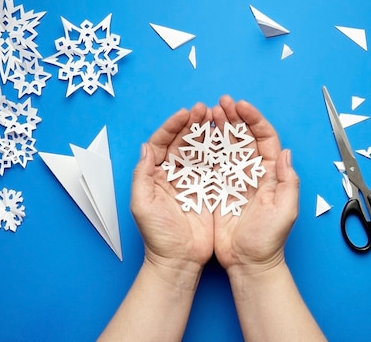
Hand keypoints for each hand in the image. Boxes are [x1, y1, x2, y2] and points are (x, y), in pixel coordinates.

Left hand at [131, 103, 213, 277]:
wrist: (179, 260)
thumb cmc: (157, 236)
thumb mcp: (142, 204)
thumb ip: (142, 175)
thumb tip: (146, 147)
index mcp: (156, 174)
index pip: (162, 142)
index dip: (172, 126)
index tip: (184, 114)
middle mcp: (174, 173)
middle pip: (183, 141)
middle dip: (192, 123)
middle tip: (204, 110)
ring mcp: (193, 180)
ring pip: (201, 149)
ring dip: (208, 132)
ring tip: (217, 116)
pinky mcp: (210, 189)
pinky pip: (216, 165)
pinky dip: (221, 150)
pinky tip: (228, 137)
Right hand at [212, 96, 298, 274]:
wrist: (248, 262)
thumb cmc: (269, 239)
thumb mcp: (285, 211)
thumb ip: (288, 181)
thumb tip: (285, 152)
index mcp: (270, 173)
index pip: (264, 138)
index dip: (254, 120)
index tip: (241, 106)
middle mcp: (252, 172)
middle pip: (243, 137)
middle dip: (233, 117)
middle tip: (220, 103)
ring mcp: (234, 179)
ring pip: (226, 146)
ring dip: (218, 128)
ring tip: (207, 112)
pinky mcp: (217, 188)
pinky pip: (210, 163)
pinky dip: (204, 148)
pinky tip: (196, 136)